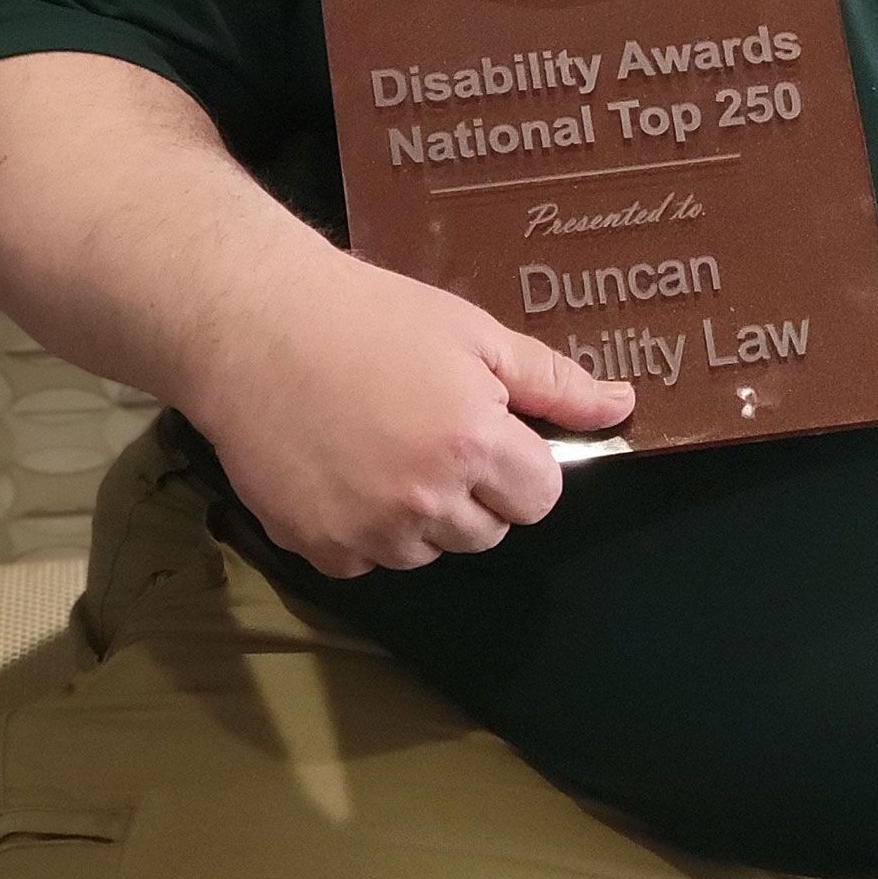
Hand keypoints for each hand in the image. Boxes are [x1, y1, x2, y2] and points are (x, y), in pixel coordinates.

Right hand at [191, 247, 635, 577]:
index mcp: (474, 444)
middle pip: (488, 530)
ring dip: (422, 514)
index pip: (540, 497)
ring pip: (430, 550)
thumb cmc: (371, 318)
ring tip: (383, 443)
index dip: (522, 463)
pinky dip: (366, 528)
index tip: (491, 429)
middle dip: (476, 489)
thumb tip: (622, 407)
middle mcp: (426, 500)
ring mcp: (368, 531)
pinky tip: (345, 469)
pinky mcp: (318, 549)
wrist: (256, 327)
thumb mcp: (473, 334)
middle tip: (432, 429)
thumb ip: (552, 383)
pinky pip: (369, 560)